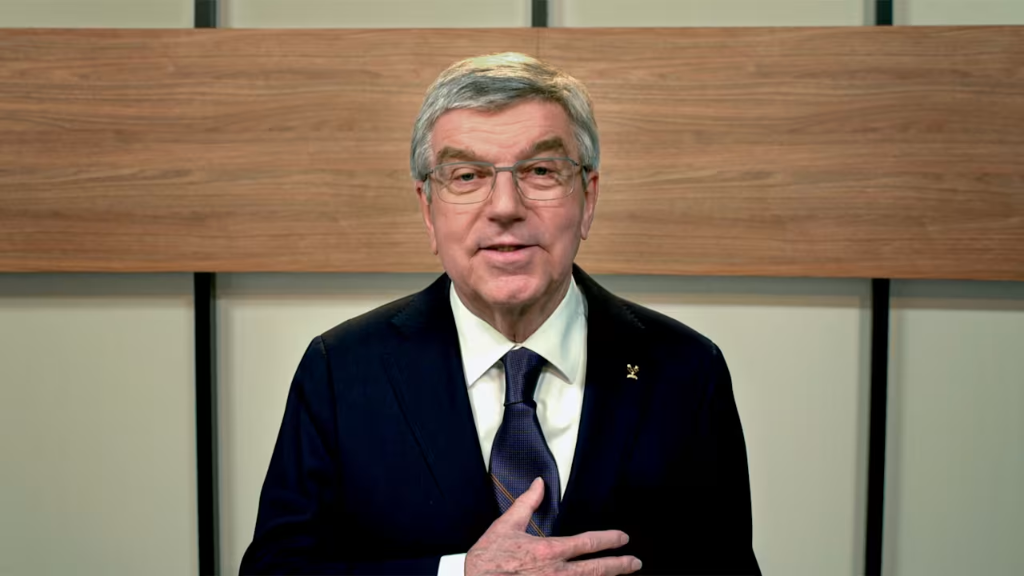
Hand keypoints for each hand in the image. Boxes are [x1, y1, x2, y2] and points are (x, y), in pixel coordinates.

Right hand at [465, 478, 641, 575]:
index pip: (588, 544)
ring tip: (622, 574)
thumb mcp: (506, 526)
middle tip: (635, 562)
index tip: (622, 538)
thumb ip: (526, 504)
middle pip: (597, 570)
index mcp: (549, 551)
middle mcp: (556, 573)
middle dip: (620, 566)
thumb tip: (538, 484)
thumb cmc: (488, 559)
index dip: (609, 540)